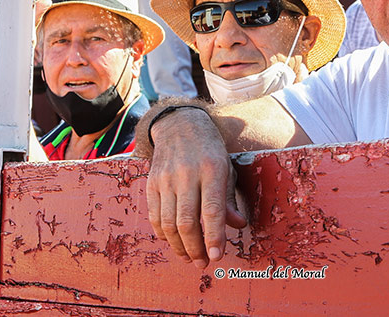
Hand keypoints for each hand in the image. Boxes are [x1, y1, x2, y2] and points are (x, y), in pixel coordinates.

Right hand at [143, 108, 246, 267]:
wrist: (180, 125)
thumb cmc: (208, 150)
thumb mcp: (226, 168)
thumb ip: (229, 199)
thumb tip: (237, 225)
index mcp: (211, 169)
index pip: (212, 209)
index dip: (214, 236)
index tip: (217, 256)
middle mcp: (187, 174)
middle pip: (187, 221)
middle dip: (195, 248)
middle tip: (203, 262)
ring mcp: (166, 179)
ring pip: (168, 223)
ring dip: (179, 246)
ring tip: (190, 257)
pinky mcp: (151, 183)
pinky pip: (155, 216)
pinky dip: (163, 234)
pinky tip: (173, 241)